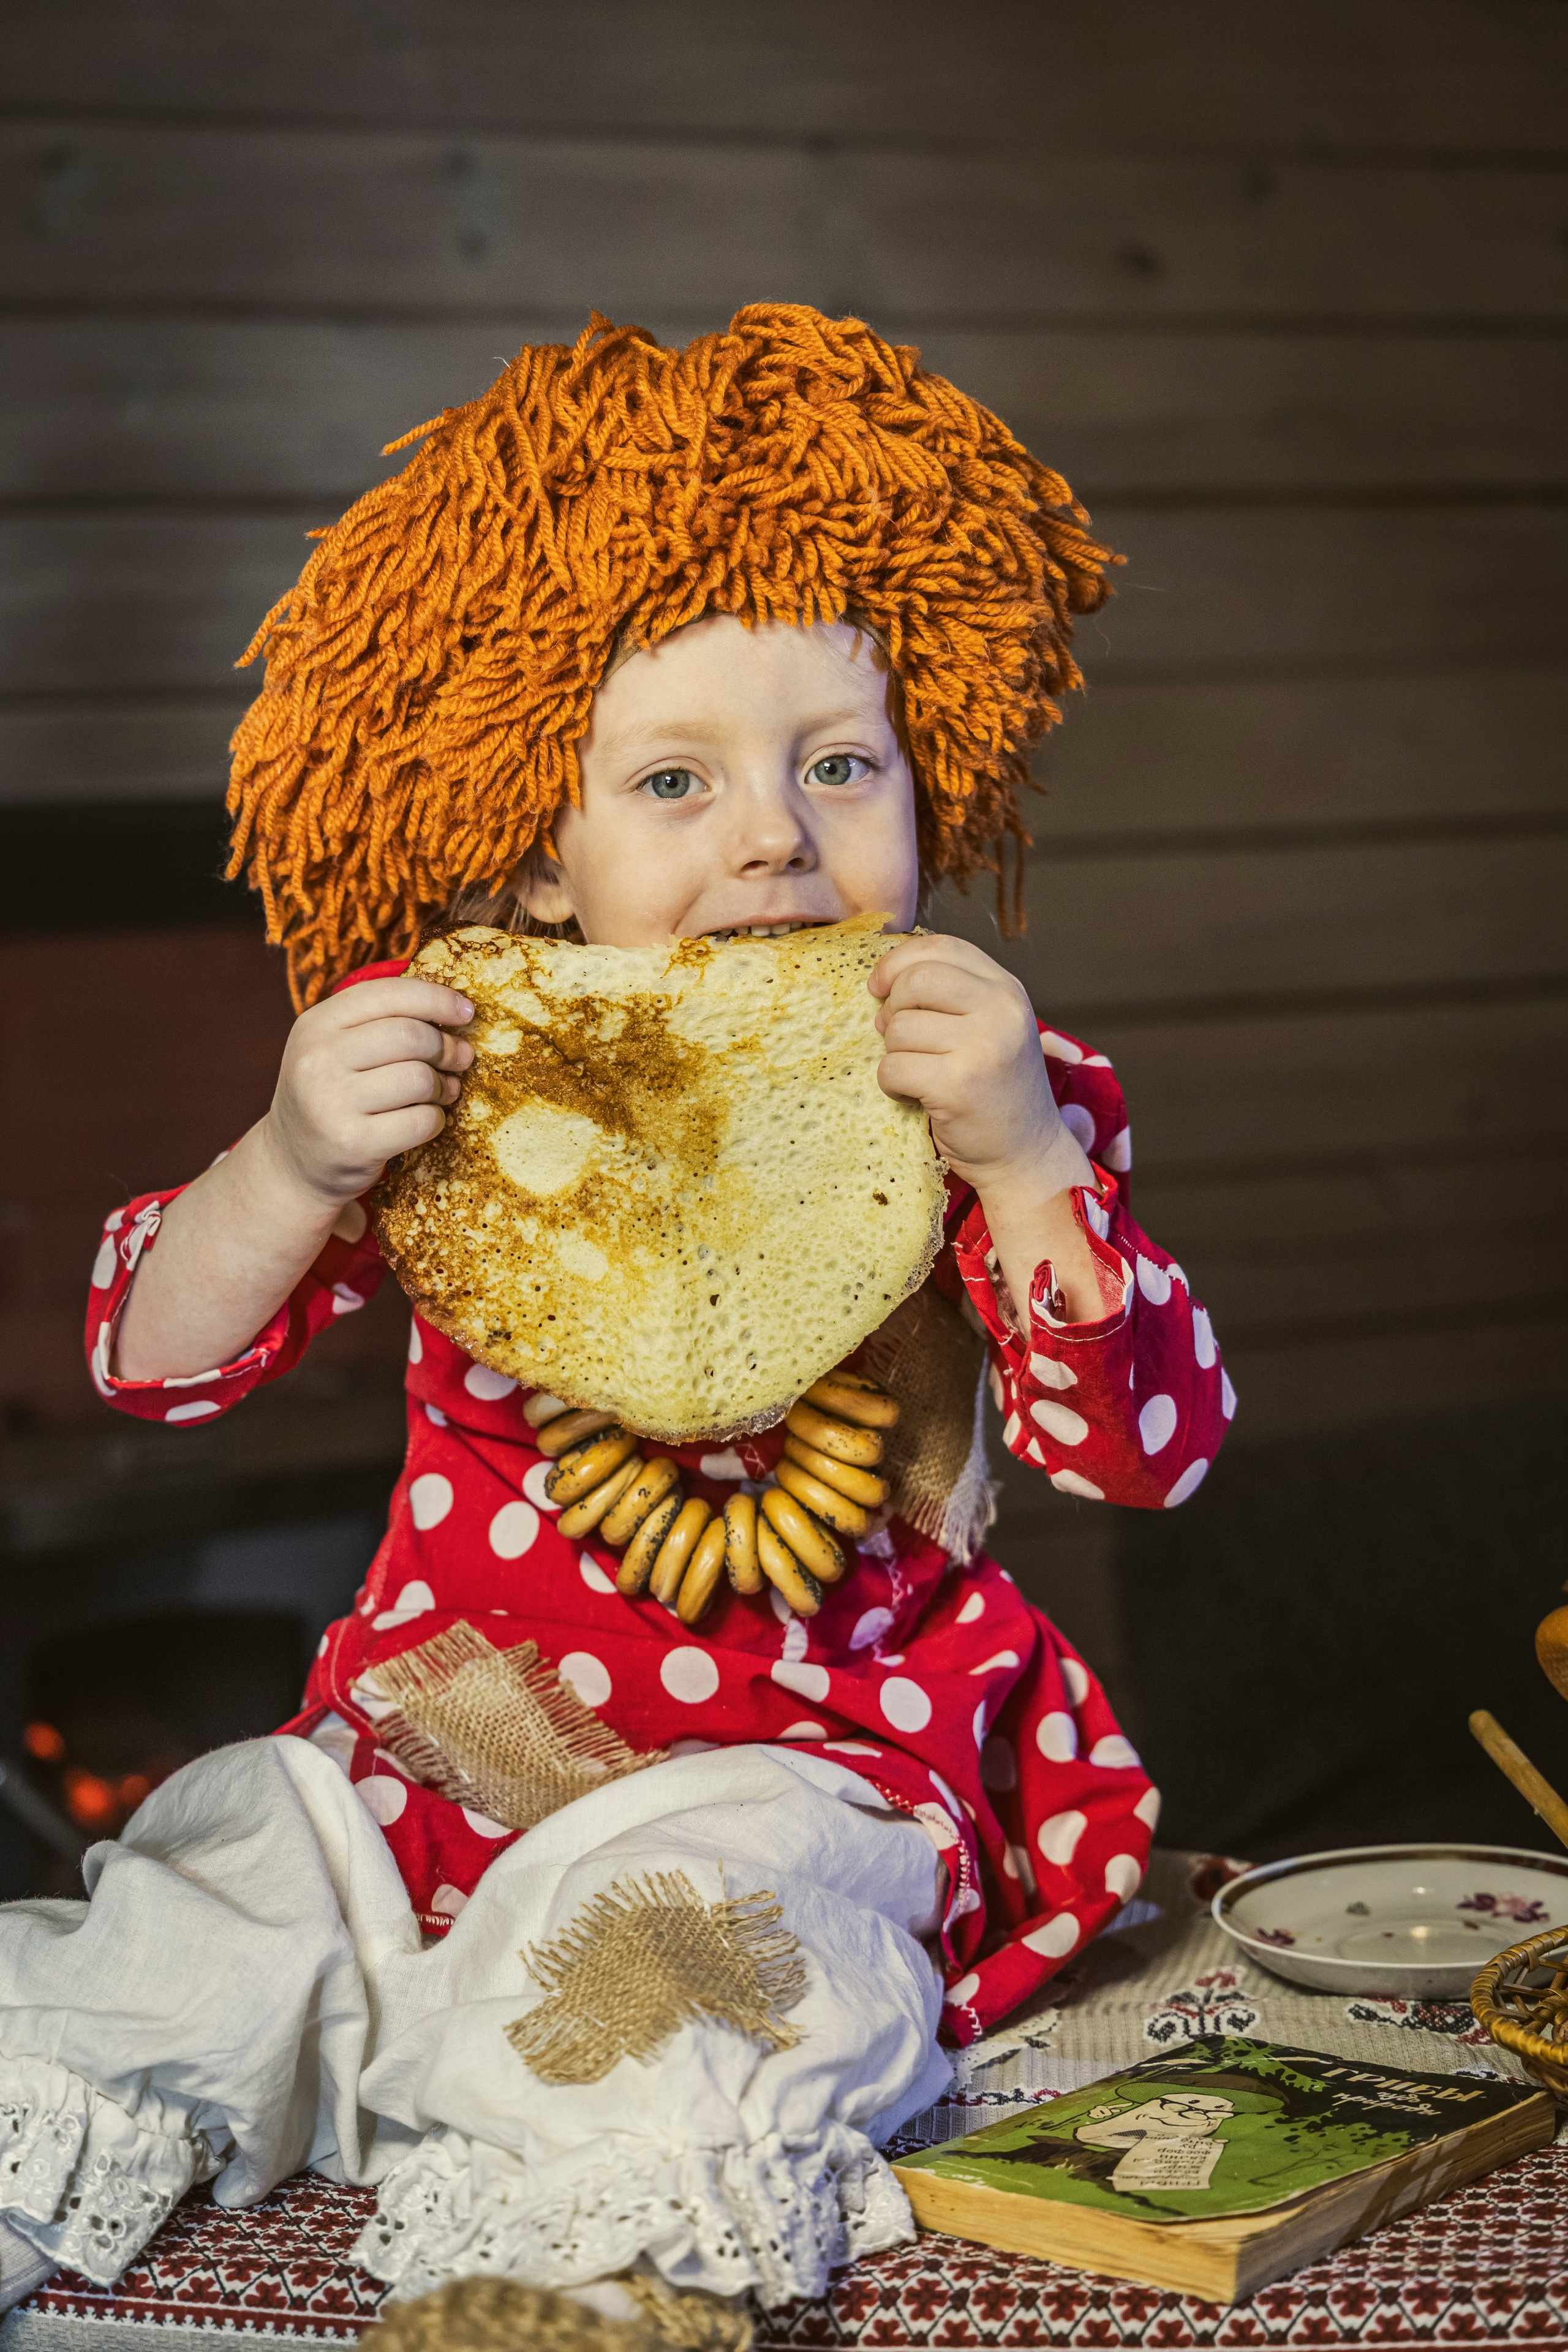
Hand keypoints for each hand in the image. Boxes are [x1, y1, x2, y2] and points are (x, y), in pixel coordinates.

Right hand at [262, 977, 474, 1207]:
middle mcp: (318, 1059)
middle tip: (460, 1058)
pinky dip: (435, 1120)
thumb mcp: (334, 1049)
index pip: (387, 994)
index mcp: (315, 1024)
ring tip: (442, 1092)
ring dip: (443, 1087)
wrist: (292, 1165)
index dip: (436, 998)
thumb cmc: (329, 1097)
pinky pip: (421, 1121)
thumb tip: (455, 1009)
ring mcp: (331, 1102)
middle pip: (411, 1035)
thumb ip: (380, 1022)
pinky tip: (426, 1120)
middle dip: (447, 1047)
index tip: (467, 1011)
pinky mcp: (352, 1143)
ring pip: (420, 1079)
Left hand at [869, 936, 1085, 1196]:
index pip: (943, 948)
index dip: (900, 961)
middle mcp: (1002, 1011)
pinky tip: (914, 1095)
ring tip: (918, 1073)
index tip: (881, 986)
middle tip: (899, 1038)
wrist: (1027, 1154)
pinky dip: (891, 1084)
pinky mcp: (958, 1085)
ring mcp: (982, 1047)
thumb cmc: (996, 1091)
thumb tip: (884, 977)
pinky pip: (893, 1067)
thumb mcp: (990, 1028)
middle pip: (916, 980)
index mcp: (1008, 990)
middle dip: (892, 1008)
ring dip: (894, 1053)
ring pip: (899, 1027)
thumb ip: (954, 995)